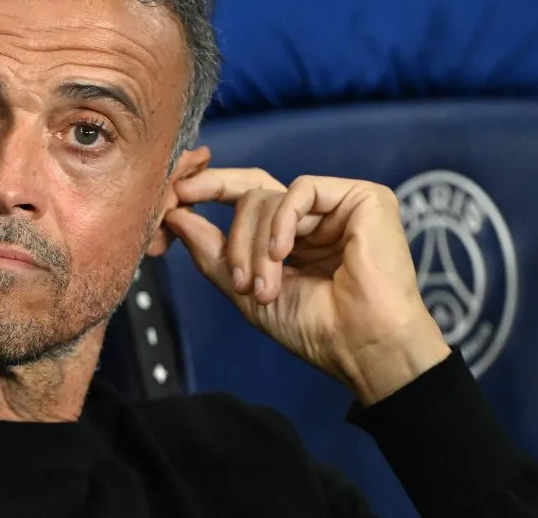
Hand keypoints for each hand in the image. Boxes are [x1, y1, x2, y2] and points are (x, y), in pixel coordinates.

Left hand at [164, 168, 451, 404]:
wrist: (362, 348)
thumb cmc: (313, 328)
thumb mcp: (245, 291)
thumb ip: (211, 251)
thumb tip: (174, 214)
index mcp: (290, 233)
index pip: (244, 194)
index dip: (210, 188)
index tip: (176, 196)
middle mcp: (313, 215)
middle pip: (250, 195)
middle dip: (233, 237)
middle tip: (237, 280)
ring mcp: (338, 204)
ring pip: (268, 197)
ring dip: (255, 246)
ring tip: (266, 288)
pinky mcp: (363, 198)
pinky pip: (300, 190)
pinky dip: (281, 223)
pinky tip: (283, 254)